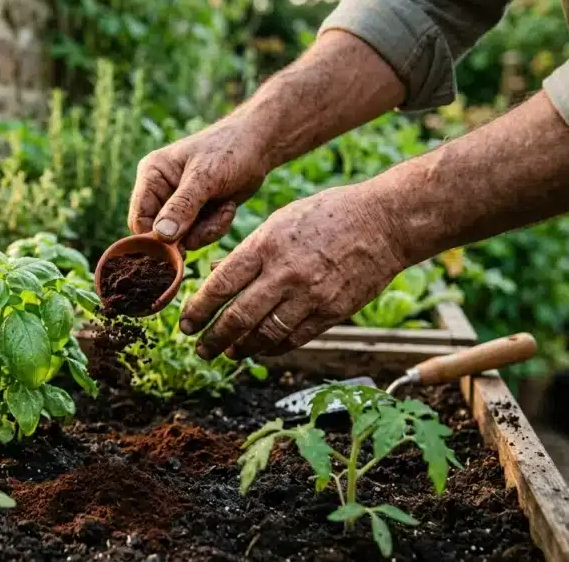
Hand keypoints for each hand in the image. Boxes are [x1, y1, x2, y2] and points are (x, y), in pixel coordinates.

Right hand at [128, 113, 272, 249]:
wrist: (259, 147)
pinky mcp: (195, 214)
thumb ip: (182, 206)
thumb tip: (161, 235)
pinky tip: (227, 207)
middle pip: (160, 234)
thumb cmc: (229, 150)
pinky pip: (198, 236)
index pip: (139, 218)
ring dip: (206, 230)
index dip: (154, 237)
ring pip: (182, 239)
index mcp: (152, 175)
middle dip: (188, 234)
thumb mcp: (205, 177)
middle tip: (211, 224)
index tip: (178, 247)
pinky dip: (215, 227)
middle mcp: (160, 191)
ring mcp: (178, 205)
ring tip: (224, 208)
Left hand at [180, 183, 407, 358]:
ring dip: (242, 348)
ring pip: (265, 334)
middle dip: (214, 339)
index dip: (198, 309)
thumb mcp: (280, 221)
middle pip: (238, 317)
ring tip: (229, 353)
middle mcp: (284, 273)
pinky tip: (262, 349)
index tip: (185, 325)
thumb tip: (218, 275)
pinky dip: (273, 348)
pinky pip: (294, 339)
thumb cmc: (328, 215)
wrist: (383, 222)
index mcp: (266, 245)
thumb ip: (250, 250)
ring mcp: (309, 295)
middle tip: (201, 349)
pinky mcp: (331, 312)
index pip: (220, 285)